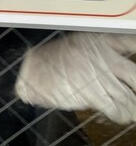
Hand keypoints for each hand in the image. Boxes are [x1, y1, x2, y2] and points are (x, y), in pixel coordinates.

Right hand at [15, 32, 135, 123]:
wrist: (29, 71)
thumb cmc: (46, 60)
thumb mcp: (71, 46)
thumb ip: (94, 53)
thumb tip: (113, 67)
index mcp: (96, 40)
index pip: (128, 41)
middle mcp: (102, 56)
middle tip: (135, 92)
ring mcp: (100, 76)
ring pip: (129, 97)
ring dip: (131, 108)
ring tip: (129, 110)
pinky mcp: (95, 95)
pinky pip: (117, 110)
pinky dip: (120, 115)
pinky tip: (117, 114)